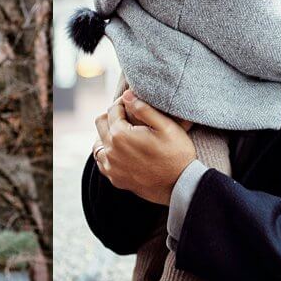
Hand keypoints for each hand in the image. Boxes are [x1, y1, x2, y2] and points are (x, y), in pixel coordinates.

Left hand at [93, 90, 196, 204]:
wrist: (181, 185)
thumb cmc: (177, 154)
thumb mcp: (166, 126)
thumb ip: (143, 108)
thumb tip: (127, 95)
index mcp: (120, 135)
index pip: (112, 109)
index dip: (123, 102)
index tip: (133, 102)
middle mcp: (110, 151)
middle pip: (101, 123)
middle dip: (113, 115)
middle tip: (129, 115)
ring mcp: (111, 167)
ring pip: (98, 142)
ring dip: (108, 134)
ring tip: (125, 132)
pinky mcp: (115, 179)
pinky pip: (102, 161)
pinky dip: (108, 152)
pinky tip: (121, 151)